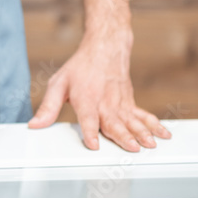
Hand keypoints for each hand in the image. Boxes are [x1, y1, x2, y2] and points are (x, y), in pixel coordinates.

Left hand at [28, 32, 171, 151]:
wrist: (104, 49)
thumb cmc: (79, 69)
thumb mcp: (58, 84)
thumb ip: (48, 107)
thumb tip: (35, 125)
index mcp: (86, 99)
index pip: (88, 118)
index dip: (90, 131)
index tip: (93, 144)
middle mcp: (105, 103)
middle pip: (114, 122)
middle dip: (123, 136)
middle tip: (132, 149)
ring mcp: (120, 104)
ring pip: (132, 121)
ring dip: (141, 133)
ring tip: (149, 145)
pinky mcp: (130, 103)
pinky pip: (143, 116)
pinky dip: (154, 125)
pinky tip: (163, 135)